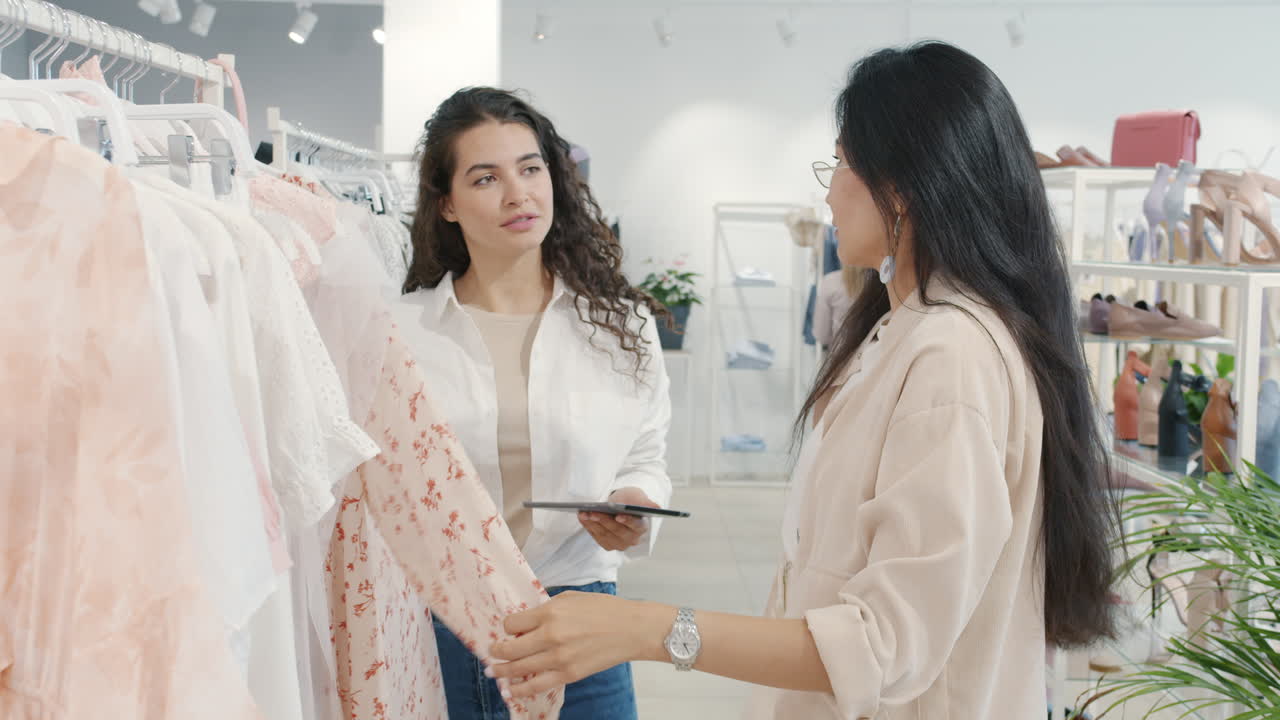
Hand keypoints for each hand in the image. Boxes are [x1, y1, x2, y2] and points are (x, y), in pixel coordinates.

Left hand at [488, 591, 668, 696]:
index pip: (512, 624)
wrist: (631, 629)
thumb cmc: (603, 609)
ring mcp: (559, 658)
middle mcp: (551, 636)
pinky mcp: (569, 674)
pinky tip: (511, 690)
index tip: (510, 630)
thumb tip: (526, 623)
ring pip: (519, 670)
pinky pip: (537, 685)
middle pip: (510, 649)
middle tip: (491, 654)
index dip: (508, 627)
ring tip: (493, 672)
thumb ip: (545, 610)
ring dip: (502, 672)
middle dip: (497, 652)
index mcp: (550, 612)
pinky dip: (521, 689)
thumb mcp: (570, 598)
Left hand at [578, 487, 657, 550]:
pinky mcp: (607, 544)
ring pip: (605, 535)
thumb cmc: (630, 500)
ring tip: (583, 513)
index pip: (636, 526)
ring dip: (593, 523)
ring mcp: (619, 544)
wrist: (621, 506)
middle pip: (617, 531)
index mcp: (642, 527)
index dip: (628, 521)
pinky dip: (588, 526)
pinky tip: (582, 517)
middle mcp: (632, 539)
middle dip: (604, 521)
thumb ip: (646, 503)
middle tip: (593, 512)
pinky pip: (596, 536)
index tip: (618, 516)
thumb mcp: (638, 497)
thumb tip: (657, 507)